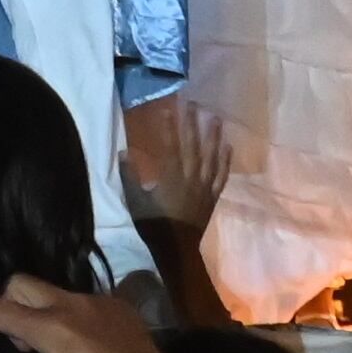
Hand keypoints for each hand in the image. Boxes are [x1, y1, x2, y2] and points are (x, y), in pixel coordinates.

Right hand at [119, 94, 232, 232]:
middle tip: (194, 104)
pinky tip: (228, 147)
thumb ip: (129, 176)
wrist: (176, 248)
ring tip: (216, 118)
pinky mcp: (212, 196)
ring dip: (213, 137)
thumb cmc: (153, 224)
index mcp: (171, 176)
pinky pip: (221, 175)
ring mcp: (204, 186)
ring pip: (211, 157)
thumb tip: (124, 152)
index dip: (169, 125)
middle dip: (192, 123)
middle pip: (193, 146)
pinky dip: (225, 161)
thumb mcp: (135, 200)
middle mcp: (190, 177)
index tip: (169, 107)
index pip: (171, 144)